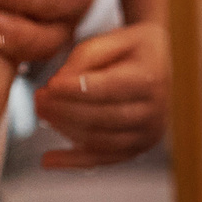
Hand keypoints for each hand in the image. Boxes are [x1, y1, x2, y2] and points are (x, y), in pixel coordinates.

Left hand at [34, 23, 166, 166]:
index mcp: (150, 80)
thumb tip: (57, 84)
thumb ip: (85, 57)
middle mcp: (154, 112)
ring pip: (99, 140)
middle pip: (102, 117)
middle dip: (64, 109)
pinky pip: (101, 159)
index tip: (50, 85)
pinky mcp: (136, 149)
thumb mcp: (113, 39)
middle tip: (39, 98)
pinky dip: (73, 161)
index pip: (109, 89)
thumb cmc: (133, 48)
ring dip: (64, 129)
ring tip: (42, 113)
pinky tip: (48, 160)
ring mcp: (147, 135)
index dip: (76, 89)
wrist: (163, 64)